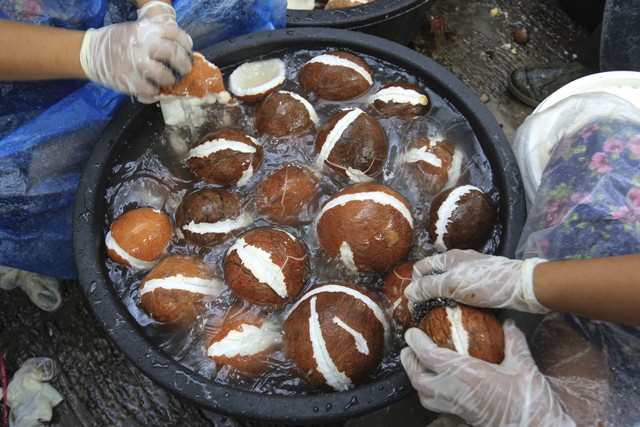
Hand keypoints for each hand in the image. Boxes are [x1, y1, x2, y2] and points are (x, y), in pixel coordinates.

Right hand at [79, 1, 191, 98]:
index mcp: (145, 30)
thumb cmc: (119, 42)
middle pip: (173, 53)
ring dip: (170, 80)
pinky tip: (153, 88)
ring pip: (164, 75)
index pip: (174, 33)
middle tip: (185, 70)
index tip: (188, 51)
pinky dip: (155, 92)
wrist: (91, 52)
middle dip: (184, 64)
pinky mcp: (128, 80)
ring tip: (168, 80)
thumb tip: (181, 49)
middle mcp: (141, 44)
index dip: (185, 43)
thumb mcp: (137, 31)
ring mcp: (135, 63)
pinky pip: (150, 90)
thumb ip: (156, 37)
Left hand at [401, 320, 575, 426]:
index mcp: (465, 374)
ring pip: (423, 395)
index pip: (428, 355)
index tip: (412, 332)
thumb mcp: (523, 366)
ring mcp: (455, 408)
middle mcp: (454, 392)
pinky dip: (428, 395)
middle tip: (408, 348)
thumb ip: (513, 341)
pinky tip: (436, 388)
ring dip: (416, 379)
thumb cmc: (529, 402)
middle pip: (417, 378)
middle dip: (408, 361)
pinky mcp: (461, 418)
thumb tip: (509, 323)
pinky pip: (435, 407)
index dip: (416, 342)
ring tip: (418, 365)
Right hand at [407, 249, 549, 313]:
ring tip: (439, 314)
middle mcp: (459, 262)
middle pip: (434, 276)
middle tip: (424, 311)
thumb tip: (408, 292)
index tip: (414, 302)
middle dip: (427, 291)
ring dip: (442, 297)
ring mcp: (471, 273)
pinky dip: (456, 301)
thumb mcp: (453, 285)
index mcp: (449, 257)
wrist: (522, 287)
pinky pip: (462, 292)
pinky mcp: (482, 284)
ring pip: (448, 285)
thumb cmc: (487, 282)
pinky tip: (458, 313)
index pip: (421, 267)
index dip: (414, 283)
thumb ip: (429, 287)